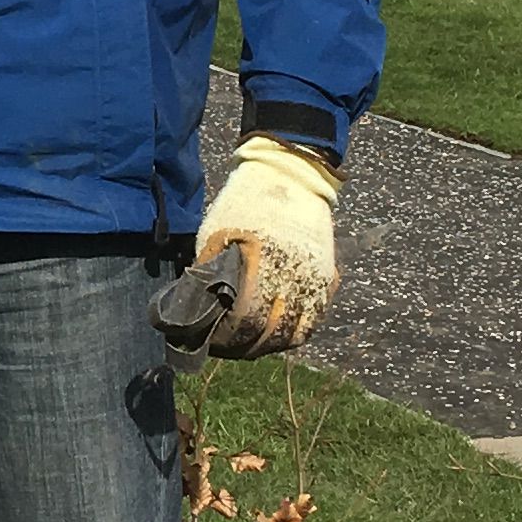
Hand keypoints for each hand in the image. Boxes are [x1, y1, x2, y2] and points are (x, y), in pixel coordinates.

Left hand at [149, 139, 341, 360]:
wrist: (290, 173)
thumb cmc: (245, 201)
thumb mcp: (216, 232)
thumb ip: (208, 272)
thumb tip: (195, 310)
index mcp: (262, 263)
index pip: (244, 320)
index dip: (224, 338)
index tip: (207, 340)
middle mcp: (293, 275)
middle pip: (269, 334)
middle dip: (241, 347)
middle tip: (222, 347)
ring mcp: (314, 279)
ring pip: (293, 335)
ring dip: (267, 346)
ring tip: (245, 346)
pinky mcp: (327, 278)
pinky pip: (313, 322)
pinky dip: (292, 336)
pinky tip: (273, 336)